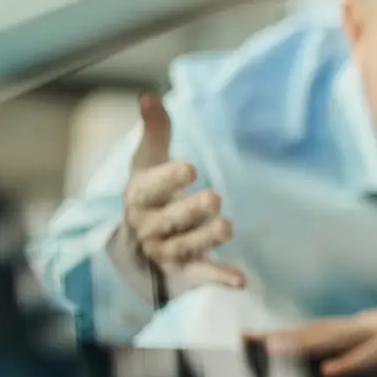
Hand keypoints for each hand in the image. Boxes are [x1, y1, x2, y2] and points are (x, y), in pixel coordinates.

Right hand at [115, 92, 245, 293]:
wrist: (136, 247)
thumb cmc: (149, 194)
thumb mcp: (148, 161)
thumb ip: (154, 129)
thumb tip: (148, 95)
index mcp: (139, 197)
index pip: (149, 189)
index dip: (167, 179)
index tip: (190, 168)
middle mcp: (149, 227)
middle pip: (169, 220)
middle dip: (190, 210)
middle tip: (214, 198)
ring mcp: (165, 252)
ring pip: (185, 246)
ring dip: (206, 238)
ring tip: (227, 227)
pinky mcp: (183, 272)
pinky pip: (201, 275)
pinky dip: (219, 278)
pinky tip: (240, 281)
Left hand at [257, 284, 376, 376]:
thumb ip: (375, 355)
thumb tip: (345, 373)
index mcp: (366, 327)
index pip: (316, 331)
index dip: (281, 336)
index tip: (245, 342)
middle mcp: (370, 323)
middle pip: (316, 330)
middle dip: (278, 337)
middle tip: (240, 343)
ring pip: (339, 335)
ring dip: (304, 343)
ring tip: (272, 350)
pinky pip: (376, 352)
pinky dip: (352, 361)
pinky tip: (330, 370)